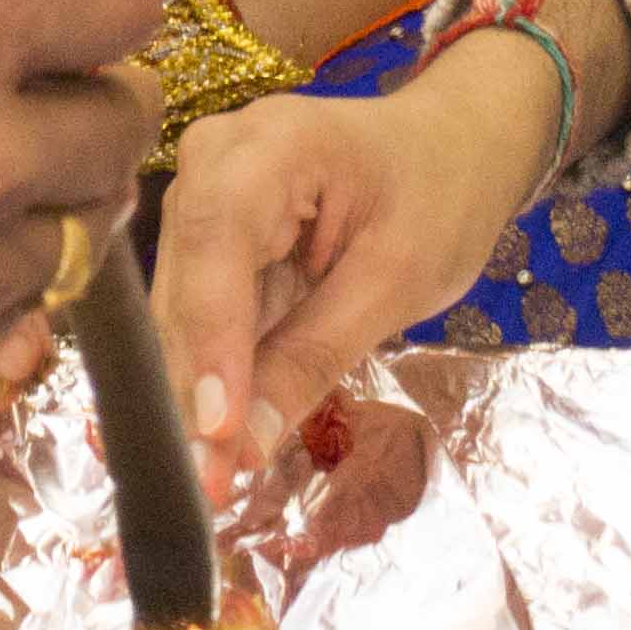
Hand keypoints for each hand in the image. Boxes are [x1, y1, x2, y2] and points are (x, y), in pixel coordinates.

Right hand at [151, 13, 577, 501]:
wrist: (451, 148)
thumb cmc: (439, 196)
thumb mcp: (397, 278)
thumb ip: (315, 355)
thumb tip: (244, 446)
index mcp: (269, 144)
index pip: (217, 239)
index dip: (209, 341)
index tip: (215, 432)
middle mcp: (212, 161)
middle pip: (183, 281)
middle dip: (193, 385)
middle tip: (209, 486)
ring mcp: (202, 199)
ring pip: (179, 309)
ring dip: (193, 392)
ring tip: (210, 480)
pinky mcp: (209, 241)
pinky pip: (200, 313)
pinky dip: (211, 375)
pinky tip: (216, 442)